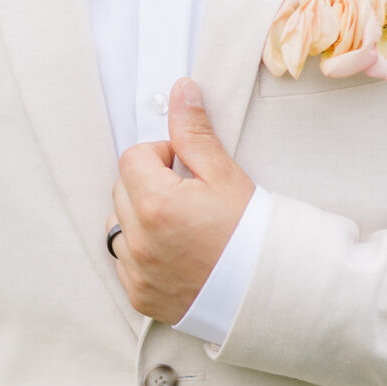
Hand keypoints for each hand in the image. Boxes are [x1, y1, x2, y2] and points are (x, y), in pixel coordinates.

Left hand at [105, 76, 254, 323]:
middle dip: (148, 184)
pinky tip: (175, 251)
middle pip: (122, 189)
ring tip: (179, 225)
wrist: (268, 289)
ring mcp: (138, 272)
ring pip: (118, 226)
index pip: (133, 157)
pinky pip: (124, 262)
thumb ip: (194, 131)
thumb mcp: (224, 174)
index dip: (161, 156)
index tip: (186, 170)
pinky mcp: (140, 295)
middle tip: (187, 195)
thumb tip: (180, 90)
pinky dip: (141, 252)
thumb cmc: (251, 231)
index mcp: (156, 203)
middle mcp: (139, 240)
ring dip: (139, 218)